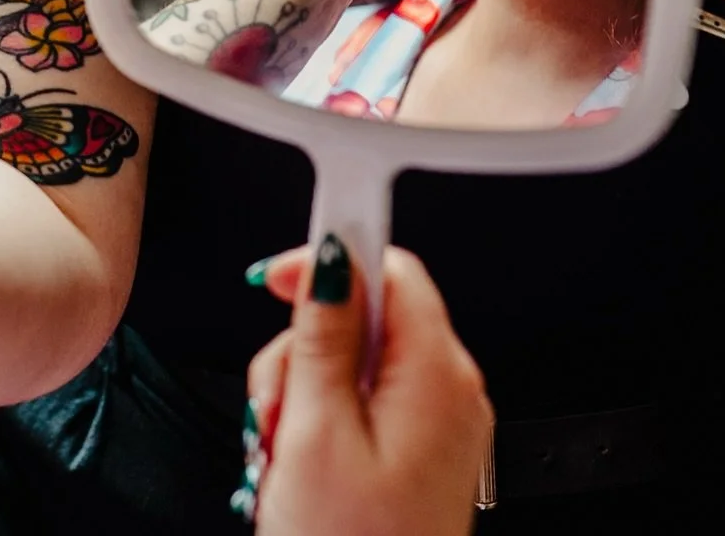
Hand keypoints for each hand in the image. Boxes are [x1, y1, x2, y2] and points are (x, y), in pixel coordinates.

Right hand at [237, 241, 491, 535]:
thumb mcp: (316, 433)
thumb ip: (323, 336)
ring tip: (283, 452)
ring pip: (349, 361)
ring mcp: (435, 424)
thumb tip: (329, 261)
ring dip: (299, 394)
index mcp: (436, 376)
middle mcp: (448, 392)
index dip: (329, 259)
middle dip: (300, 352)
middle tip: (276, 408)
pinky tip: (299, 465)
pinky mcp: (417, 451)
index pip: (390, 268)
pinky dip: (318, 421)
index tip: (278, 273)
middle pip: (360, 317)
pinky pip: (359, 403)